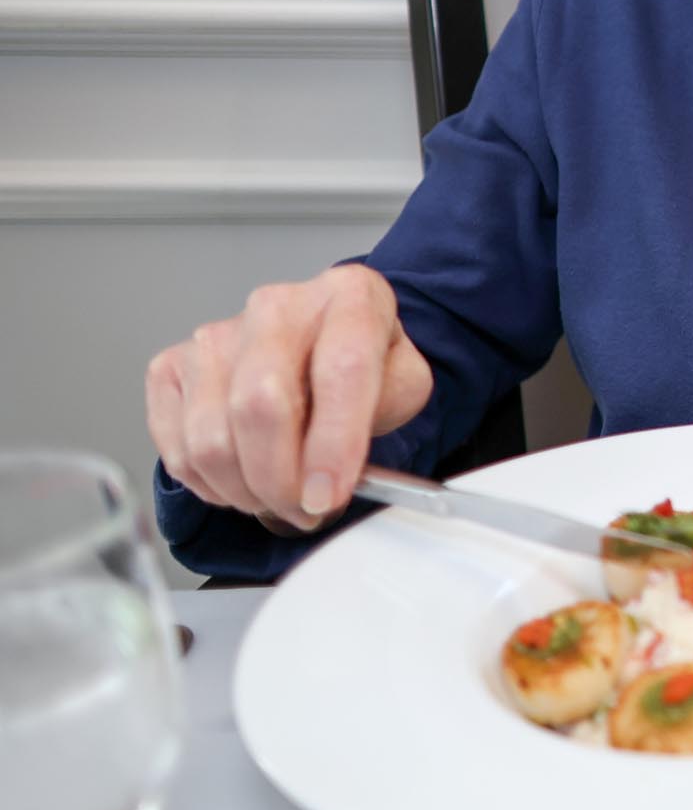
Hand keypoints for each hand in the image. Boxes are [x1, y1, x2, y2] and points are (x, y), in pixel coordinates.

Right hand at [144, 265, 433, 530]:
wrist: (321, 344)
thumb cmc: (361, 366)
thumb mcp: (403, 382)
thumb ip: (384, 417)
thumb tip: (333, 475)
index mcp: (349, 298)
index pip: (340, 369)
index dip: (333, 443)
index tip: (327, 496)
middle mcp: (276, 307)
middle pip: (260, 405)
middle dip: (281, 481)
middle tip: (305, 510)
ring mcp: (215, 335)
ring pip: (212, 438)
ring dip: (245, 492)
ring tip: (278, 498)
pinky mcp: (171, 367)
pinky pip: (178, 449)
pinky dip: (210, 486)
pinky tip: (243, 480)